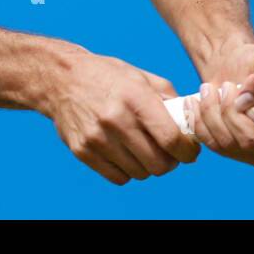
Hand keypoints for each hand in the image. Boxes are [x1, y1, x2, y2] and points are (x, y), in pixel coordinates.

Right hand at [42, 48, 200, 184]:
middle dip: (170, 162)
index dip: (187, 152)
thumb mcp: (140, 76)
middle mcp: (116, 119)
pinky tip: (125, 154)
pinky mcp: (83, 151)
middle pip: (158, 163)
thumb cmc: (107, 75)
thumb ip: (168, 98)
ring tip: (144, 151)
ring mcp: (97, 138)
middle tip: (169, 153)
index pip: (171, 139)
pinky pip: (118, 177)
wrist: (61, 78)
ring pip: (139, 173)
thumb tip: (191, 121)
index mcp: (135, 97)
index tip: (190, 152)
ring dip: (148, 167)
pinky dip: (127, 171)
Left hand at [187, 43, 253, 166]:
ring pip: (229, 143)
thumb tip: (249, 97)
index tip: (253, 107)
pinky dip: (199, 122)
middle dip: (232, 111)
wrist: (232, 67)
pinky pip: (213, 144)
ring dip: (213, 112)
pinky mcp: (234, 152)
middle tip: (225, 86)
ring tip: (208, 89)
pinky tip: (195, 103)